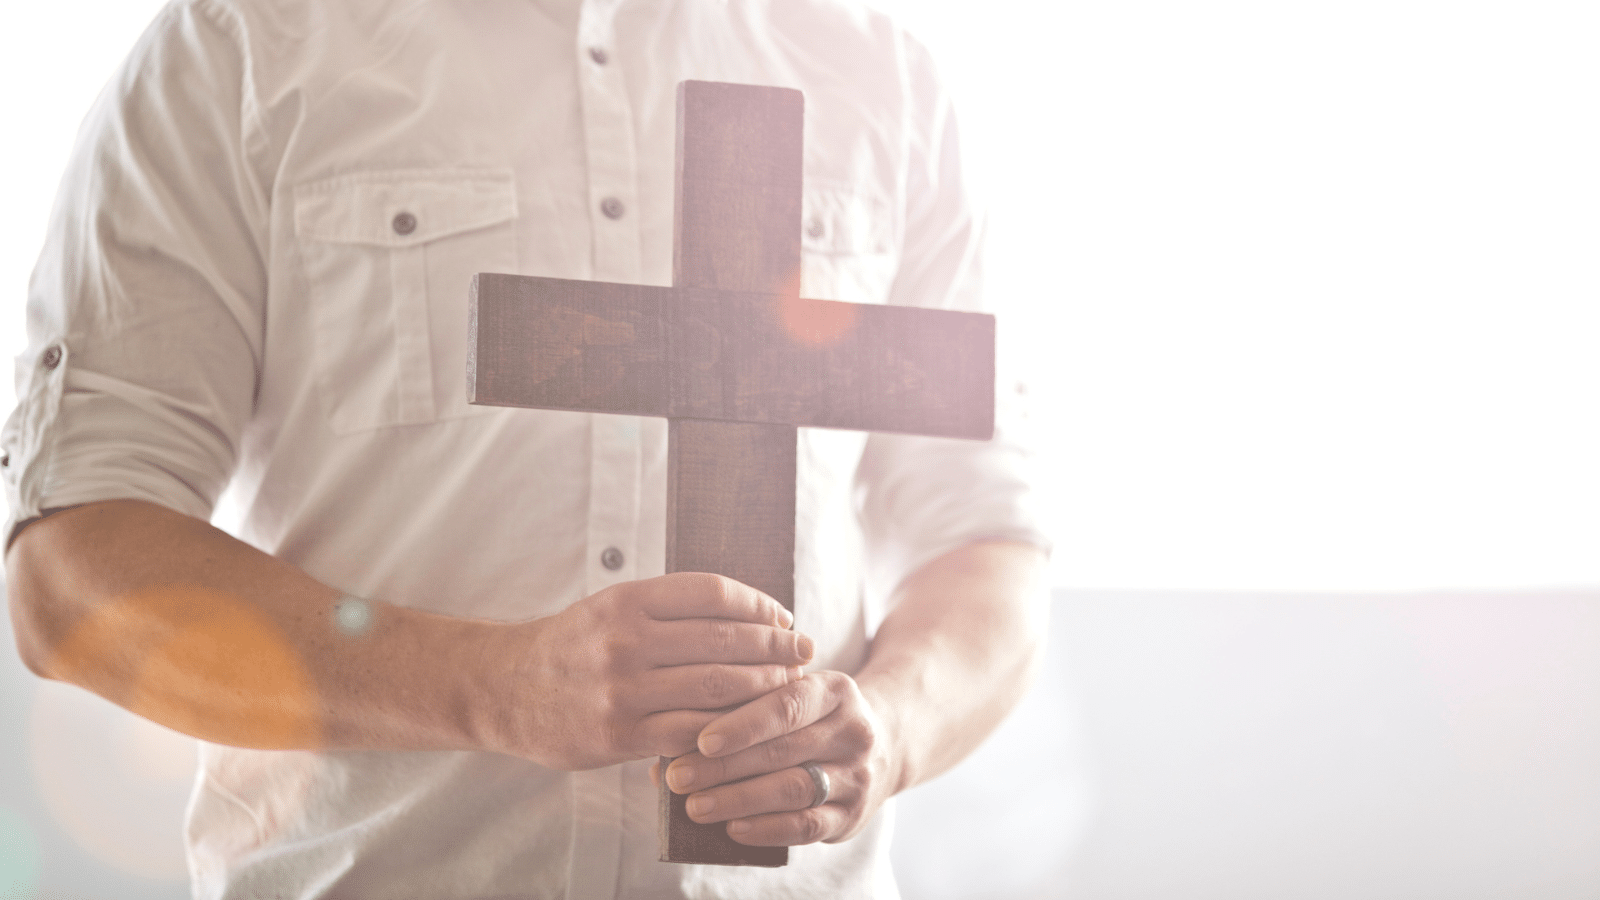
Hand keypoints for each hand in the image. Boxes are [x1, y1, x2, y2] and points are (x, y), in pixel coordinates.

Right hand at [481, 572, 813, 770]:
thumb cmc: (571, 646)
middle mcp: (626, 641)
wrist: (503, 689)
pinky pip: (692, 732)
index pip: (714, 594)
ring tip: (788, 687)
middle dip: (775, 648)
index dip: (760, 604)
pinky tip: (749, 727)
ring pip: (717, 687)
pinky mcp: (619, 736)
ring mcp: (623, 691)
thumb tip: (750, 614)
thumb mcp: (612, 608)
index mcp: (627, 600)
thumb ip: (669, 608)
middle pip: (725, 640)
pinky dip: (728, 729)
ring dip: (764, 688)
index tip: (784, 617)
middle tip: (803, 653)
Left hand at [658, 670, 900, 845]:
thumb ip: (743, 707)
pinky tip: (732, 828)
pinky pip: (807, 826)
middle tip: (678, 777)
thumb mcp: (795, 694)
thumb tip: (670, 744)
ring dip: (738, 799)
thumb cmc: (815, 717)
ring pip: (793, 789)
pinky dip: (766, 828)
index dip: (744, 723)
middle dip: (724, 766)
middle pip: (783, 750)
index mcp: (836, 690)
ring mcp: (858, 776)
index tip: (702, 739)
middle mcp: (854, 732)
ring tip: (694, 806)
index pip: (788, 704)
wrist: (885, 743)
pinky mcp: (852, 816)